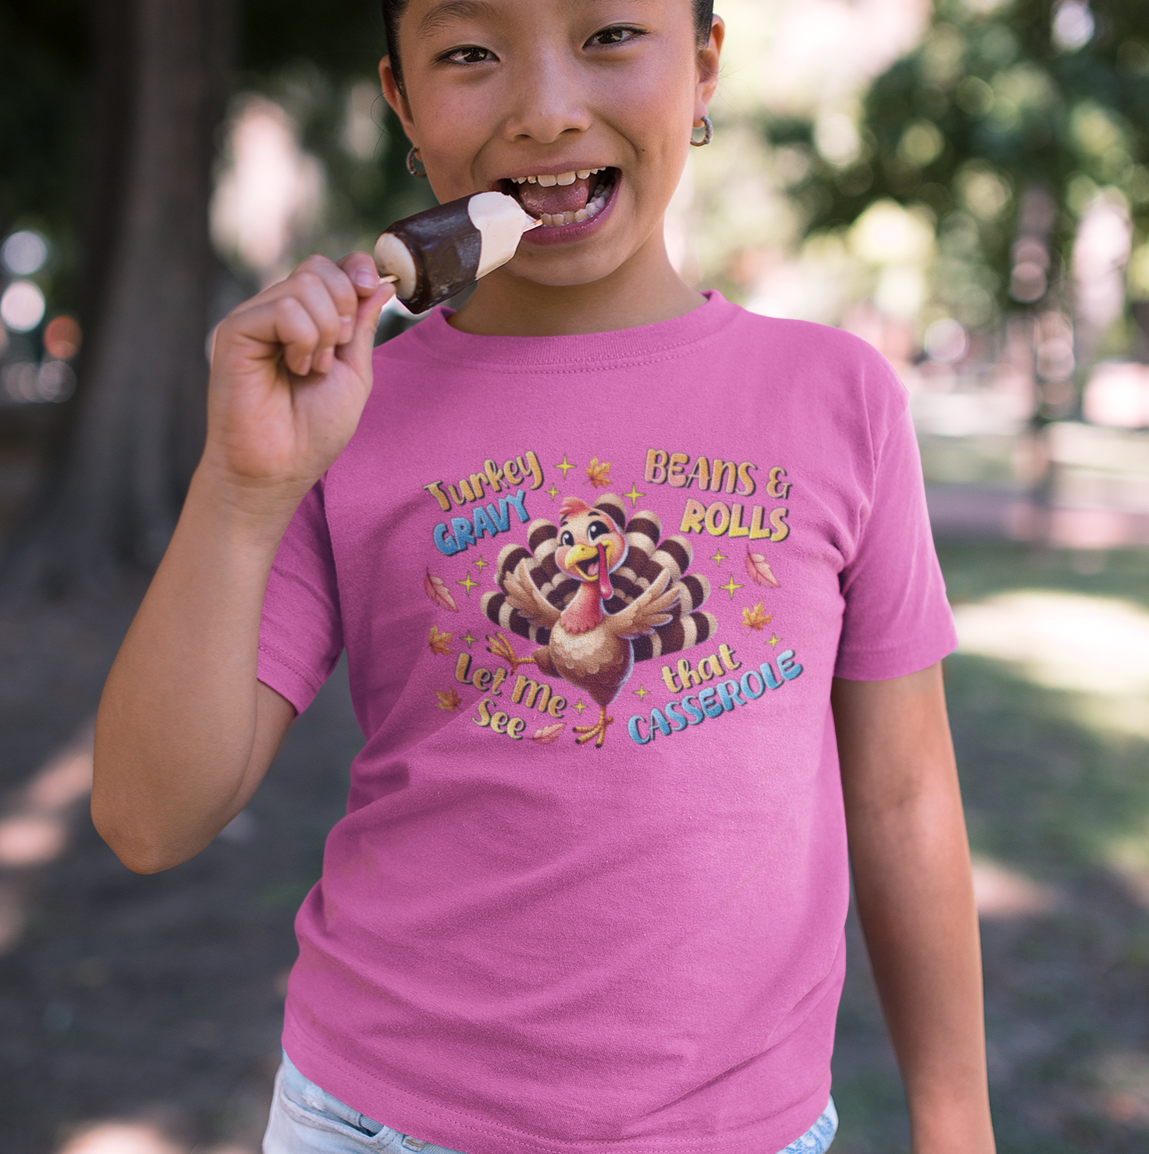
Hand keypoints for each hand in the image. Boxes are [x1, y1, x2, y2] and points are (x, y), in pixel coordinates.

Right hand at [203, 252, 393, 511]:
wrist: (279, 469)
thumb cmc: (313, 432)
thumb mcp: (354, 374)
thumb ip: (362, 326)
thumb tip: (380, 282)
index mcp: (304, 320)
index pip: (330, 267)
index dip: (356, 271)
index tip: (372, 289)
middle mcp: (275, 313)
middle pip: (318, 268)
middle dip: (345, 309)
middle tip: (333, 356)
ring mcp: (253, 319)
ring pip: (305, 285)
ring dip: (325, 333)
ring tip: (310, 370)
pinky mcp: (235, 330)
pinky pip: (284, 307)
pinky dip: (302, 338)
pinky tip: (294, 367)